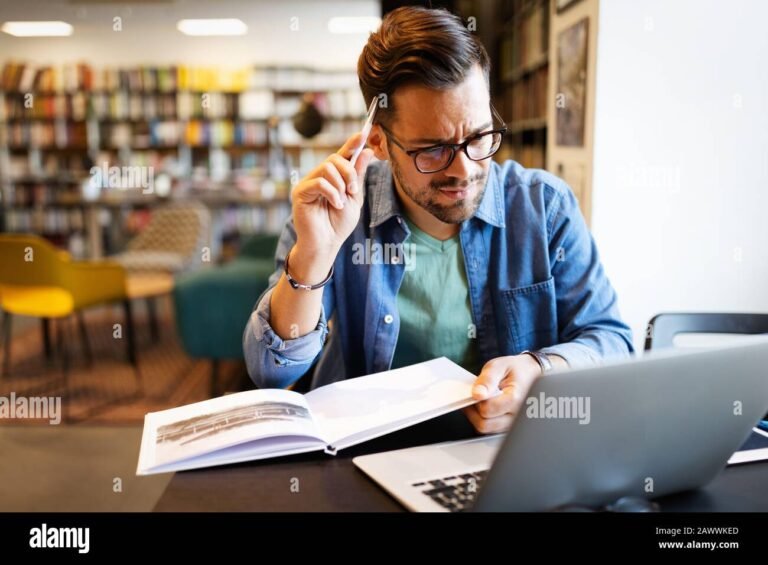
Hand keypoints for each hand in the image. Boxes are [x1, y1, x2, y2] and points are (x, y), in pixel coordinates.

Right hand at [291, 132, 373, 258]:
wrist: (327, 243)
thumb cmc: (338, 224)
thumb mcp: (354, 198)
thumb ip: (357, 176)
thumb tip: (366, 151)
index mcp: (332, 177)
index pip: (342, 155)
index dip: (351, 143)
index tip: (363, 133)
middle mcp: (318, 177)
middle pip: (334, 159)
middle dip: (349, 172)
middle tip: (352, 191)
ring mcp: (308, 183)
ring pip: (327, 168)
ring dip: (340, 185)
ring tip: (341, 202)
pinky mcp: (300, 192)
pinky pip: (319, 182)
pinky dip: (332, 193)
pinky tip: (335, 205)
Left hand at [463, 354, 543, 433]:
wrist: (532, 375)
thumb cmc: (517, 370)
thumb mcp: (500, 366)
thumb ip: (487, 380)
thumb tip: (477, 394)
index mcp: (515, 399)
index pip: (486, 409)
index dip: (476, 400)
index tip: (476, 391)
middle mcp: (517, 416)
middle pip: (484, 424)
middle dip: (475, 410)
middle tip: (477, 396)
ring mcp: (514, 424)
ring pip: (486, 428)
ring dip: (479, 415)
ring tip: (484, 400)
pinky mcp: (510, 427)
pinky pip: (491, 429)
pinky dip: (485, 419)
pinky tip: (488, 406)